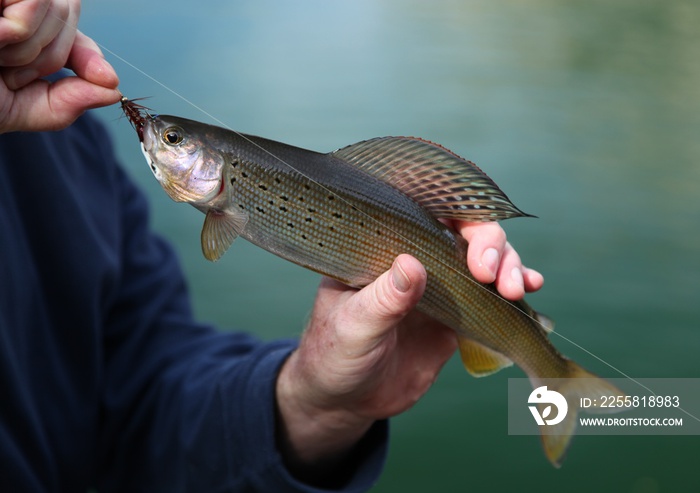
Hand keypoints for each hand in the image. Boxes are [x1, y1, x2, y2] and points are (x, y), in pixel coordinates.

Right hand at [0, 0, 119, 132]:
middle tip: (8, 70)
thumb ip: (68, 102)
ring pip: (52, 5)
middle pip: (66, 8)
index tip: (105, 78)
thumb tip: (113, 91)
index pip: (68, 16)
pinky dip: (20, 34)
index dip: (87, 49)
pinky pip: (33, 4)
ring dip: (29, 49)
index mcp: (13, 18)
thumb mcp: (23, 108)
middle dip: (49, 55)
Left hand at [275, 221, 542, 480]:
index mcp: (383, 248)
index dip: (457, 211)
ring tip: (517, 288)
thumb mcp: (352, 328)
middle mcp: (416, 258)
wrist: (347, 398)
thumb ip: (382, 300)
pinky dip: (512, 291)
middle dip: (489, 243)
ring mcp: (439, 286)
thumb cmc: (334, 354)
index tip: (472, 238)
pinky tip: (529, 292)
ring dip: (508, 266)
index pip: (424, 211)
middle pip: (464, 232)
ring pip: (484, 260)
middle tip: (490, 273)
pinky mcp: (456, 315)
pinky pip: (490, 296)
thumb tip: (412, 264)